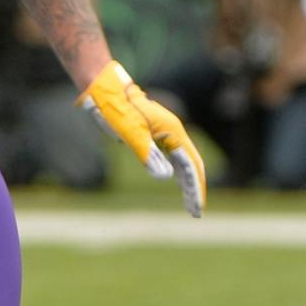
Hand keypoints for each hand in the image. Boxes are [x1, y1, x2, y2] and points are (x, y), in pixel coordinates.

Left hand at [78, 60, 207, 217]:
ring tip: (190, 206)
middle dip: (196, 189)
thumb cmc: (118, 111)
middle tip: (196, 214)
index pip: (191, 165)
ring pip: (185, 162)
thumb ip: (149, 156)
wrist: (107, 91)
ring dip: (189, 184)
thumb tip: (166, 177)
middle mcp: (175, 132)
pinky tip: (180, 185)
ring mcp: (168, 134)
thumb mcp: (132, 135)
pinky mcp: (160, 136)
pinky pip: (176, 158)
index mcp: (173, 132)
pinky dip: (180, 174)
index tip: (197, 208)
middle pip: (193, 165)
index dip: (196, 188)